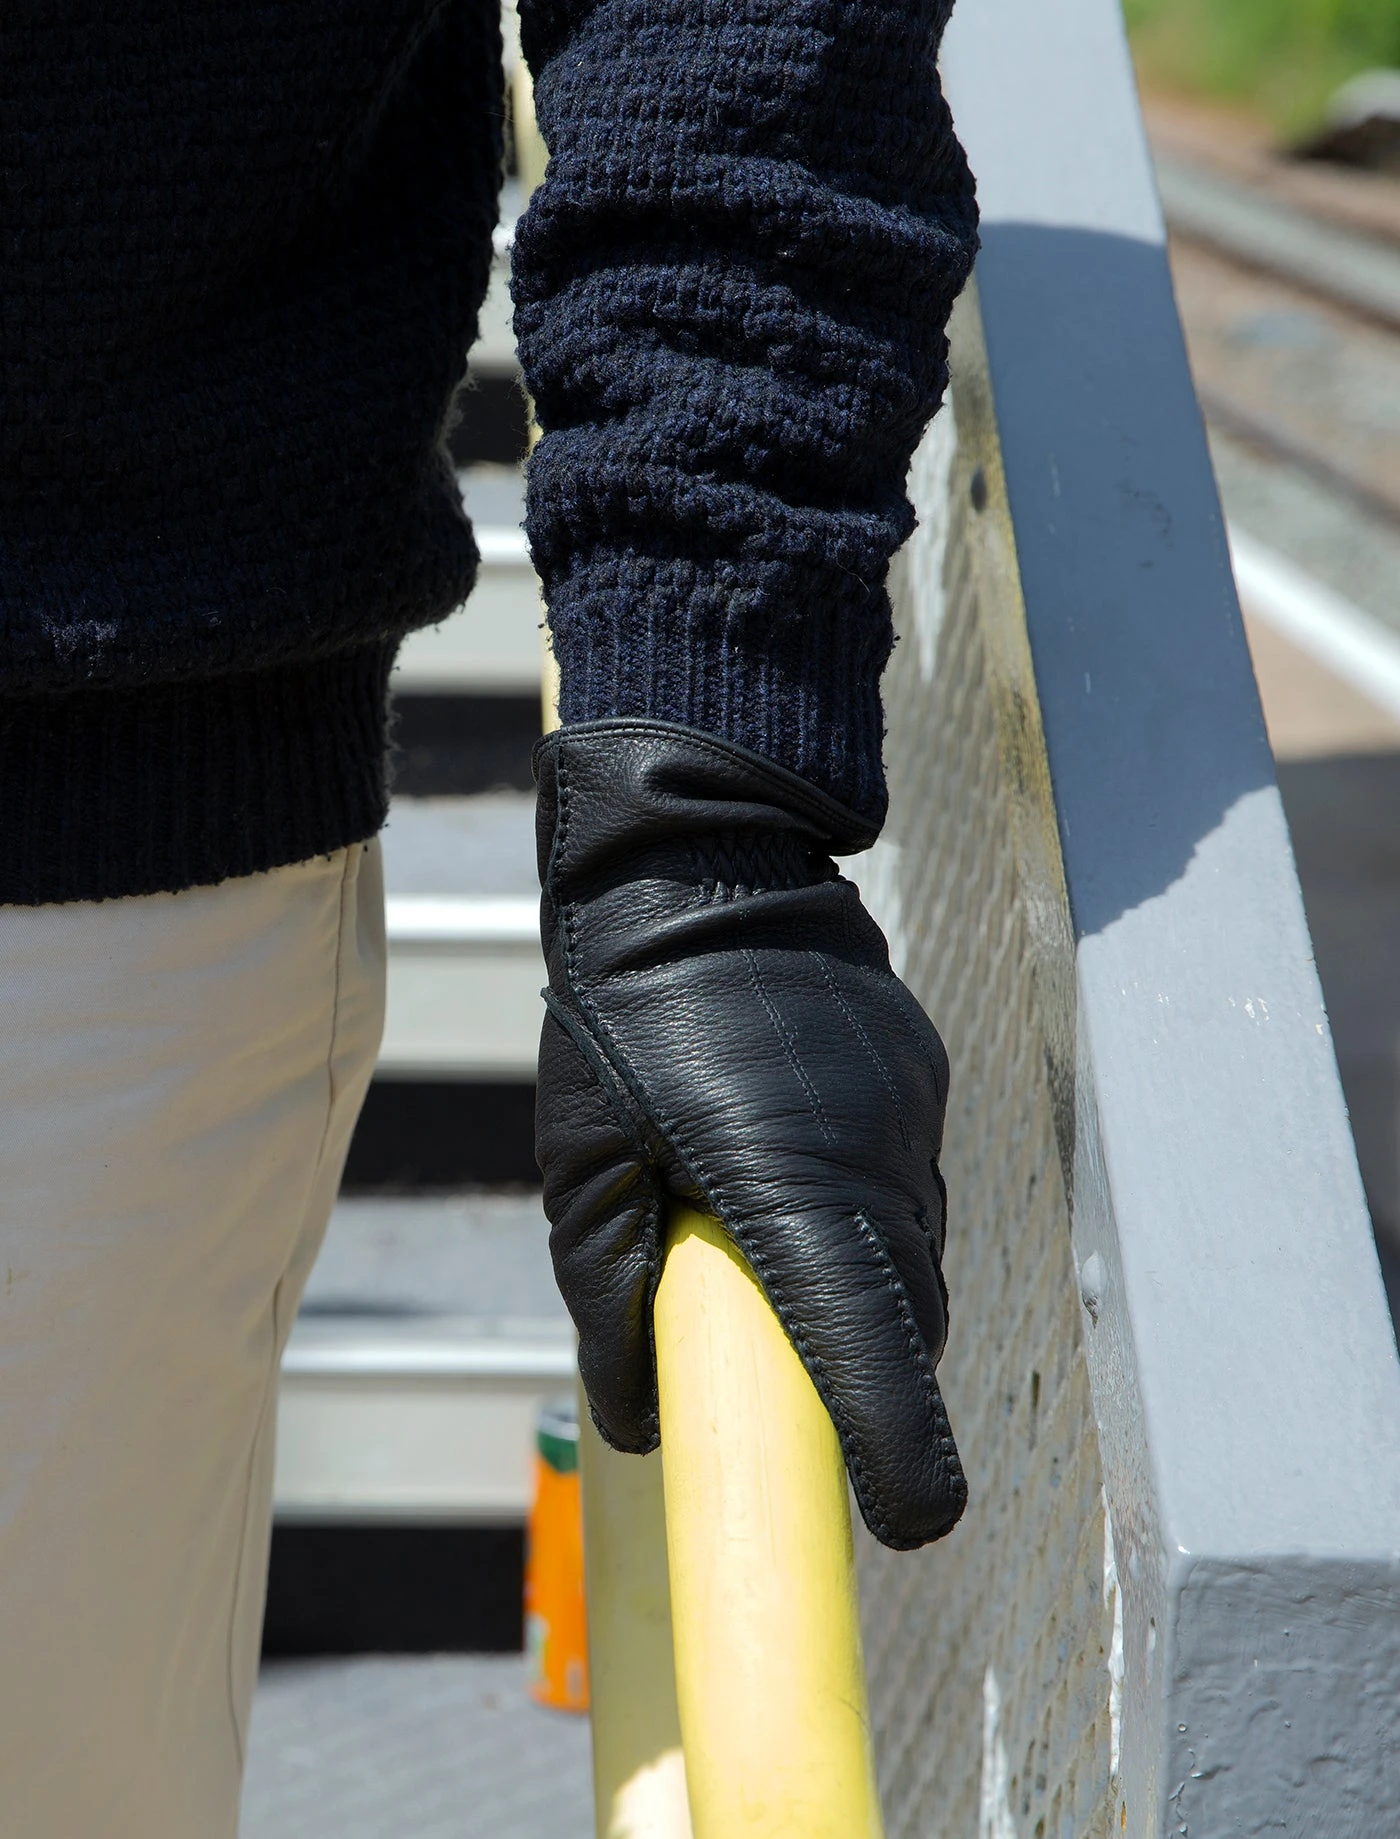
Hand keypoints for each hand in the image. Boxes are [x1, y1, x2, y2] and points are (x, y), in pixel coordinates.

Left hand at [533, 719, 964, 1548]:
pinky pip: (907, 1180)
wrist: (697, 852)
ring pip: (912, 1251)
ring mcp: (910, 1112)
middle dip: (866, 1373)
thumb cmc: (620, 1011)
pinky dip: (865, 1209)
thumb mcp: (583, 1164)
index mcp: (787, 1186)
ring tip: (778, 1250)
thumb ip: (611, 1303)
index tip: (915, 1523)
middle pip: (904, 1318)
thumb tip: (646, 1421)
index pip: (864, 1346)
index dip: (897, 1447)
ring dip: (863, 1285)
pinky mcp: (920, 1075)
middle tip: (797, 1388)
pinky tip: (797, 1163)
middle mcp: (874, 1158)